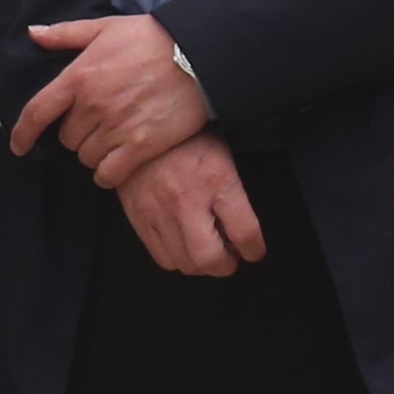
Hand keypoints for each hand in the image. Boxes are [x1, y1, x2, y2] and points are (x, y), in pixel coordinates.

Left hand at [14, 15, 212, 189]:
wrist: (200, 55)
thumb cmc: (151, 38)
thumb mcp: (104, 28)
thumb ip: (65, 34)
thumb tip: (33, 33)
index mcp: (78, 77)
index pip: (37, 112)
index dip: (22, 133)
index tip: (17, 146)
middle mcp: (92, 106)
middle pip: (66, 138)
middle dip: (76, 134)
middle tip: (96, 125)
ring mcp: (117, 127)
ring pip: (86, 156)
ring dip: (93, 153)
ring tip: (111, 141)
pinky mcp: (142, 146)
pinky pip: (109, 174)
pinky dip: (108, 173)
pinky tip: (116, 165)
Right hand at [113, 132, 266, 276]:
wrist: (141, 128)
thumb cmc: (188, 141)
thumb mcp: (224, 159)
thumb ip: (235, 196)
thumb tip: (241, 234)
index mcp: (217, 181)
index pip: (245, 233)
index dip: (255, 250)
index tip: (253, 251)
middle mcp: (186, 199)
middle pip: (210, 259)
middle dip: (226, 265)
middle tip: (229, 256)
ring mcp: (158, 210)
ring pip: (185, 263)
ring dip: (200, 263)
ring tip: (204, 248)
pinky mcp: (138, 216)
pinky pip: (161, 256)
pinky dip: (176, 258)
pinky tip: (182, 243)